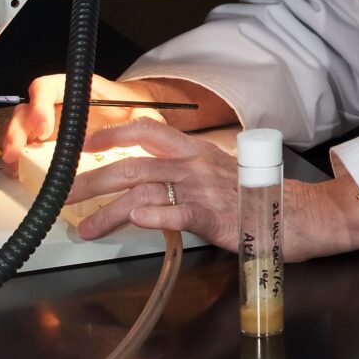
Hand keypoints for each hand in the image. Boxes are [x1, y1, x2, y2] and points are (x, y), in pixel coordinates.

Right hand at [0, 73, 166, 165]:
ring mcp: (48, 125)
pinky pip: (24, 150)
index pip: (47, 87)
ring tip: (13, 165)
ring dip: (12, 146)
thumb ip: (140, 118)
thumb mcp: (141, 112)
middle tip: (16, 151)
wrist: (134, 121)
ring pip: (19, 129)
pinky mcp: (45, 145)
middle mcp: (57, 106)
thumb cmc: (134, 113)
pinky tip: (19, 173)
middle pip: (25, 110)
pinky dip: (17, 161)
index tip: (44, 127)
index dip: (40, 105)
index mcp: (76, 91)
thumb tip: (136, 130)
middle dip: (16, 130)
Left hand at [71, 117, 240, 249]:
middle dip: (92, 181)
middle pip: (133, 166)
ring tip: (87, 228)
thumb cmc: (253, 194)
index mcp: (194, 150)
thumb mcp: (217, 171)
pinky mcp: (214, 217)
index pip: (148, 130)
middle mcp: (194, 165)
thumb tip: (149, 180)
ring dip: (110, 212)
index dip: (114, 134)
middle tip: (64, 196)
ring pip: (146, 193)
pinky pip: (180, 213)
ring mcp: (204, 190)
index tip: (84, 145)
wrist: (294, 211)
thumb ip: (184, 171)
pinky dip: (156, 216)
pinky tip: (138, 220)